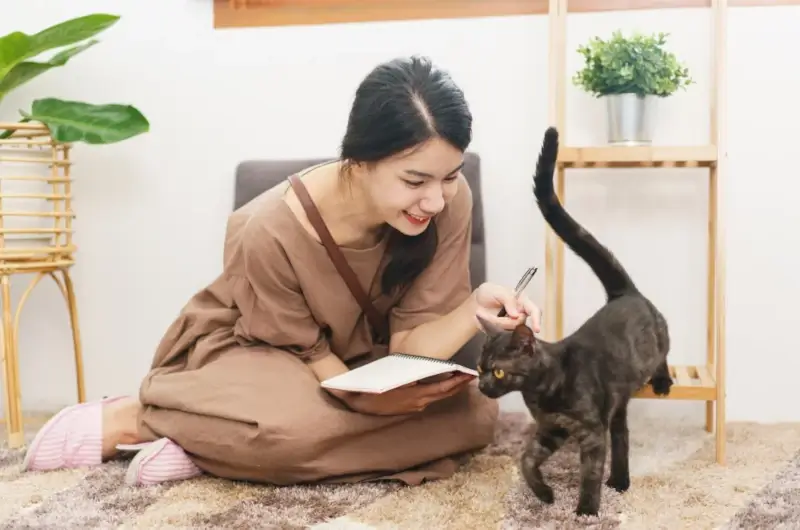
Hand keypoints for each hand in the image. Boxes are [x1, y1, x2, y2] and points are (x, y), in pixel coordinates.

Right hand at [328, 373, 474, 415]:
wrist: (359, 402)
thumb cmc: (373, 388)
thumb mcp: (390, 378)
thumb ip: (407, 375)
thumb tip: (422, 370)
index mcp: (416, 395)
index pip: (443, 389)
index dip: (457, 382)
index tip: (469, 375)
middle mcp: (419, 402)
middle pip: (445, 394)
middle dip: (459, 385)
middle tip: (472, 375)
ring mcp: (415, 406)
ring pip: (438, 396)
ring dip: (450, 388)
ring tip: (460, 378)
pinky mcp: (410, 407)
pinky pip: (429, 398)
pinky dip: (439, 390)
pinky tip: (441, 384)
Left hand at [474, 282, 541, 332]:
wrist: (476, 302)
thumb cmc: (488, 293)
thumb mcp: (496, 291)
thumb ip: (508, 299)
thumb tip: (516, 314)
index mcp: (522, 301)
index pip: (534, 311)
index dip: (537, 320)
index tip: (536, 329)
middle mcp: (520, 314)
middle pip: (519, 323)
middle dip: (504, 321)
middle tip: (487, 315)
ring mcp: (512, 324)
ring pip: (509, 330)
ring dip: (495, 323)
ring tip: (484, 315)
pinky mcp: (504, 332)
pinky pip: (501, 334)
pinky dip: (492, 327)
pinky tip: (486, 320)